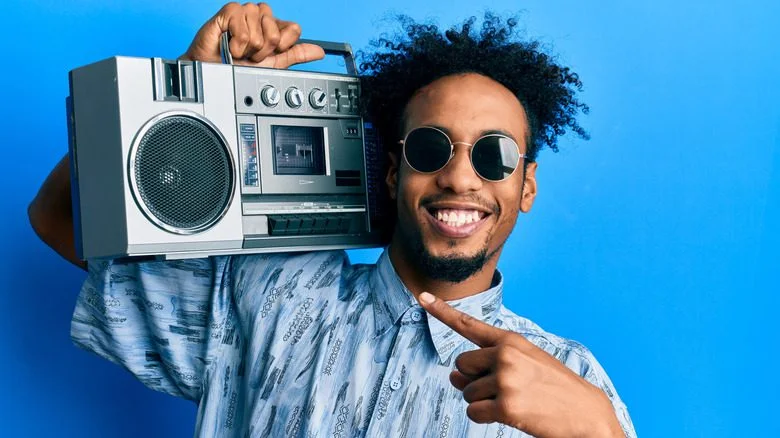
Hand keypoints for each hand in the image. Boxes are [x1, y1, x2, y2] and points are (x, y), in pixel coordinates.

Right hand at [180, 2, 324, 67]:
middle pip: (276, 34)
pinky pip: (244, 31)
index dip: (282, 46)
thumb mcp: (274, 64)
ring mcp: (247, 11)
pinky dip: (236, 44)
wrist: (217, 72)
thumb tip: (320, 51)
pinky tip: (230, 44)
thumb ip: (297, 55)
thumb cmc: (240, 66)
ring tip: (239, 50)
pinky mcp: (231, 11)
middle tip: (250, 54)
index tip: (269, 53)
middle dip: (263, 51)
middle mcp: (263, 16)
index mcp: (275, 25)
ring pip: (259, 33)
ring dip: (248, 49)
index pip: (294, 29)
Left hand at [417, 292, 623, 437]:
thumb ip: (488, 364)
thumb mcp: (525, 365)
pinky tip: (509, 414)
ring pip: (466, 392)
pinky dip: (484, 417)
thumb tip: (452, 378)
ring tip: (513, 401)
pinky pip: (474, 412)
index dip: (442, 311)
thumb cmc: (554, 389)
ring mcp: (505, 379)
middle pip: (461, 366)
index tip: (422, 297)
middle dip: (474, 380)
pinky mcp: (506, 405)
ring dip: (482, 402)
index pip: (469, 324)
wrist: (586, 414)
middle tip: (502, 388)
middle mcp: (505, 355)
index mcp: (511, 340)